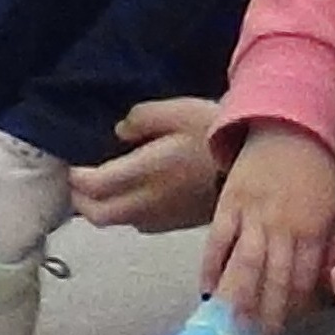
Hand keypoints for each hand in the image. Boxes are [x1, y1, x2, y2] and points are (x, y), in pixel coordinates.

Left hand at [70, 99, 222, 232]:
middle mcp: (149, 202)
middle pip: (98, 215)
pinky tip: (135, 192)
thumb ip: (141, 120)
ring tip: (102, 186)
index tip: (72, 163)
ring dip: (102, 208)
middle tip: (78, 180)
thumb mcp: (177, 111)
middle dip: (81, 200)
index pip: (92, 187)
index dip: (75, 177)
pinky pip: (141, 223)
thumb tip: (119, 132)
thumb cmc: (217, 133)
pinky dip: (127, 211)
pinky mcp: (180, 223)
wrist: (261, 167)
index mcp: (144, 174)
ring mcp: (165, 217)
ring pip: (119, 222)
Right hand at [204, 123, 334, 333]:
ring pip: (245, 262)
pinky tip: (206, 288)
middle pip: (273, 278)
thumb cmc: (317, 174)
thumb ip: (333, 248)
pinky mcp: (228, 203)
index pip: (303, 281)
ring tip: (231, 326)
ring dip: (238, 295)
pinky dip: (211, 263)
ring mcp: (252, 215)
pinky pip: (218, 238)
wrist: (288, 129)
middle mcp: (281, 227)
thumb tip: (328, 285)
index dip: (296, 311)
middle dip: (267, 314)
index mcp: (311, 231)